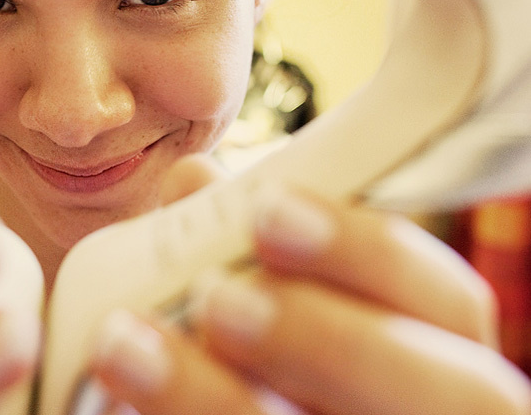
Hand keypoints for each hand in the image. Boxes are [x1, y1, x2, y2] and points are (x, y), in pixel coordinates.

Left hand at [89, 161, 530, 414]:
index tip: (273, 210)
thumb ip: (232, 242)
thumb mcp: (247, 290)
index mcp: (433, 351)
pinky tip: (120, 400)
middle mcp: (418, 413)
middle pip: (448, 392)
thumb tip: (193, 179)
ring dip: (215, 396)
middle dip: (330, 337)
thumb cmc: (244, 347)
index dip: (370, 252)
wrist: (205, 402)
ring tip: (125, 343)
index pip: (449, 303)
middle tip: (218, 299)